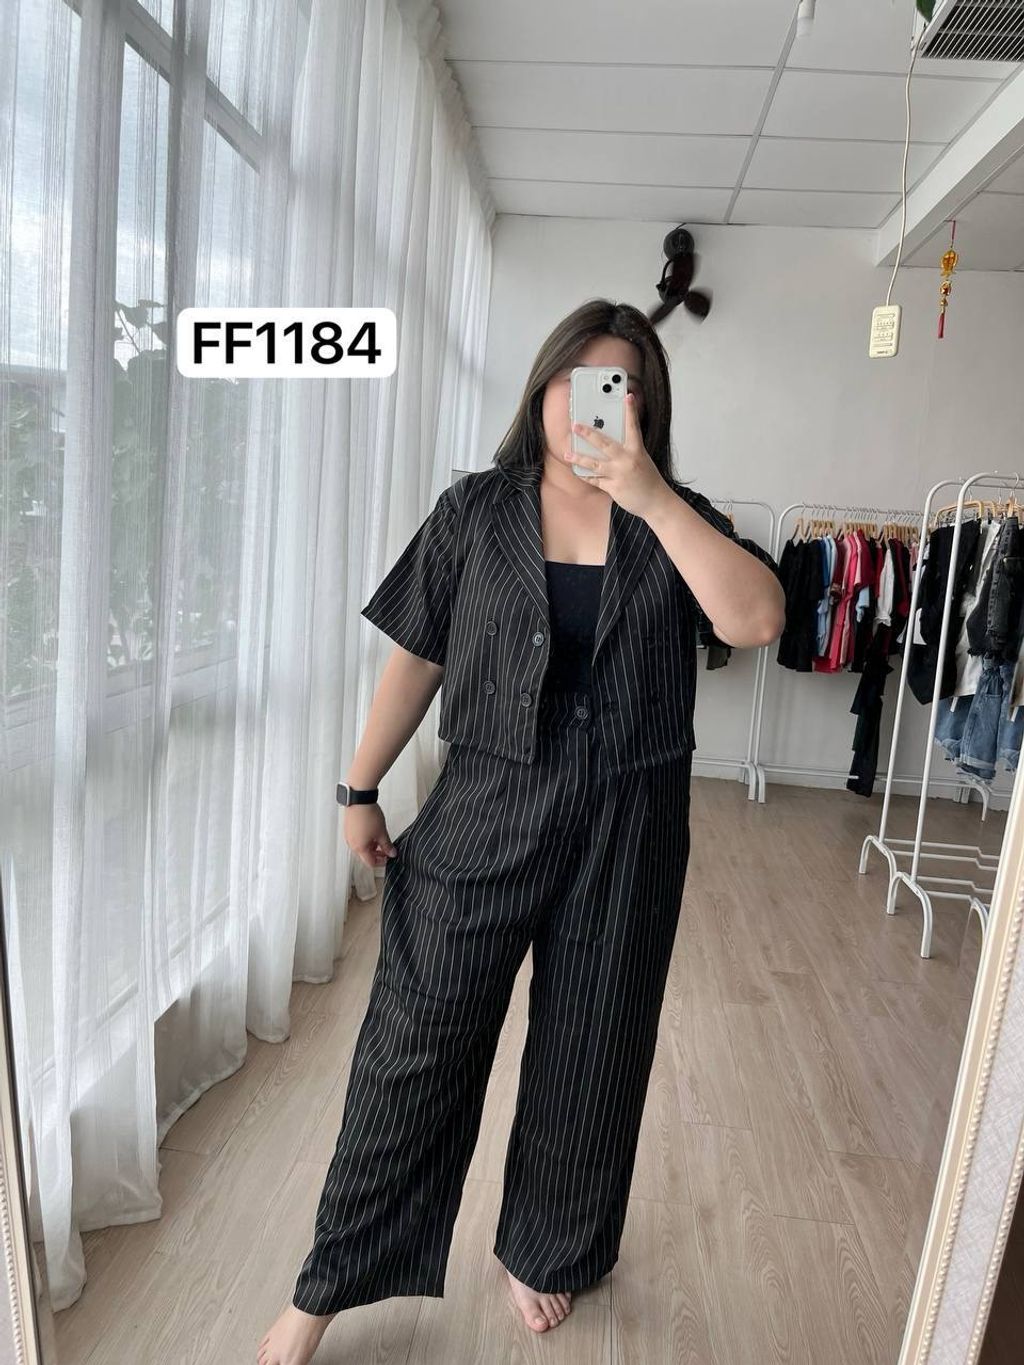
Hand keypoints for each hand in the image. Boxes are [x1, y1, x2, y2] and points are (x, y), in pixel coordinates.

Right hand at [344, 803, 398, 867]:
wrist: (359, 800)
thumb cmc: (368, 815)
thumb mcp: (382, 833)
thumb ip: (387, 845)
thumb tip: (392, 853)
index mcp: (359, 848)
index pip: (371, 862)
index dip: (381, 862)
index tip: (388, 857)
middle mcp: (352, 844)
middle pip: (365, 856)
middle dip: (376, 854)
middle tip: (386, 850)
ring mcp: (349, 836)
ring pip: (361, 847)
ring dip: (371, 847)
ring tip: (380, 840)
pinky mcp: (348, 828)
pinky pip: (357, 839)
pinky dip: (365, 840)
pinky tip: (372, 833)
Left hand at [565, 393, 667, 520]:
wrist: (656, 502)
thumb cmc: (648, 479)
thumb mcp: (641, 459)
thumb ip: (627, 450)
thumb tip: (608, 442)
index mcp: (637, 450)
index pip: (633, 427)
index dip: (631, 411)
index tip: (627, 396)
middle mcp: (627, 460)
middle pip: (604, 443)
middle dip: (588, 434)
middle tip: (575, 426)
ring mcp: (619, 474)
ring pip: (594, 464)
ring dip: (579, 458)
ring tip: (567, 453)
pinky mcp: (614, 487)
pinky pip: (595, 480)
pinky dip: (586, 476)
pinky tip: (577, 471)